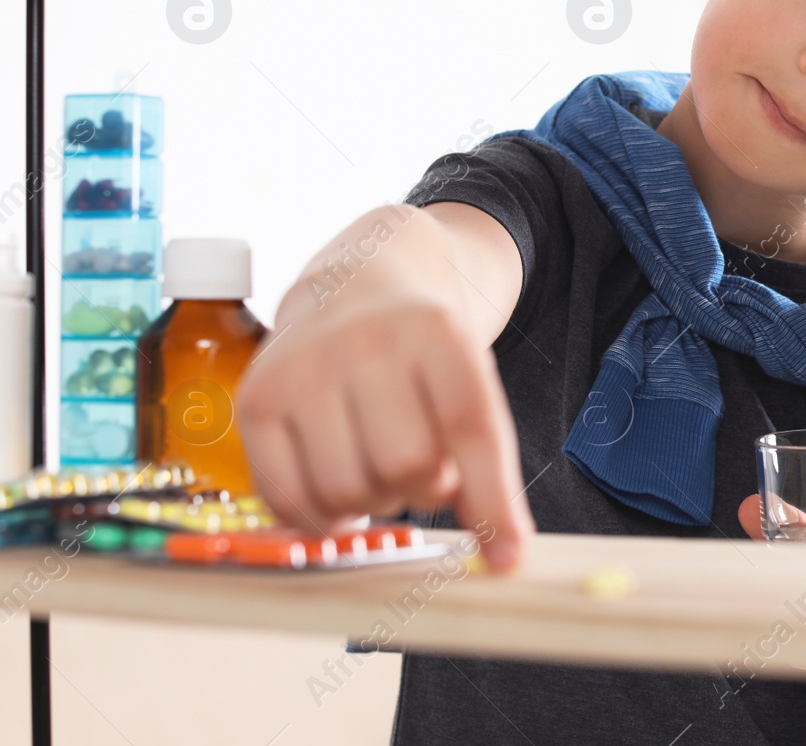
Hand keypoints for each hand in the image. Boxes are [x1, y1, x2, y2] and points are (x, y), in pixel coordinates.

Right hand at [235, 291, 535, 572]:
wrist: (351, 290)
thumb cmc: (420, 354)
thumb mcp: (468, 379)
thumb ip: (485, 460)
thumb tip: (502, 554)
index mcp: (438, 332)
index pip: (471, 429)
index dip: (493, 500)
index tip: (508, 558)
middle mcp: (366, 341)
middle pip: (407, 467)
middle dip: (425, 489)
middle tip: (422, 468)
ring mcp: (303, 367)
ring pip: (346, 490)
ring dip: (373, 504)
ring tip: (379, 468)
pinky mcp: (256, 398)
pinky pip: (286, 497)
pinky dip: (319, 517)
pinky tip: (337, 490)